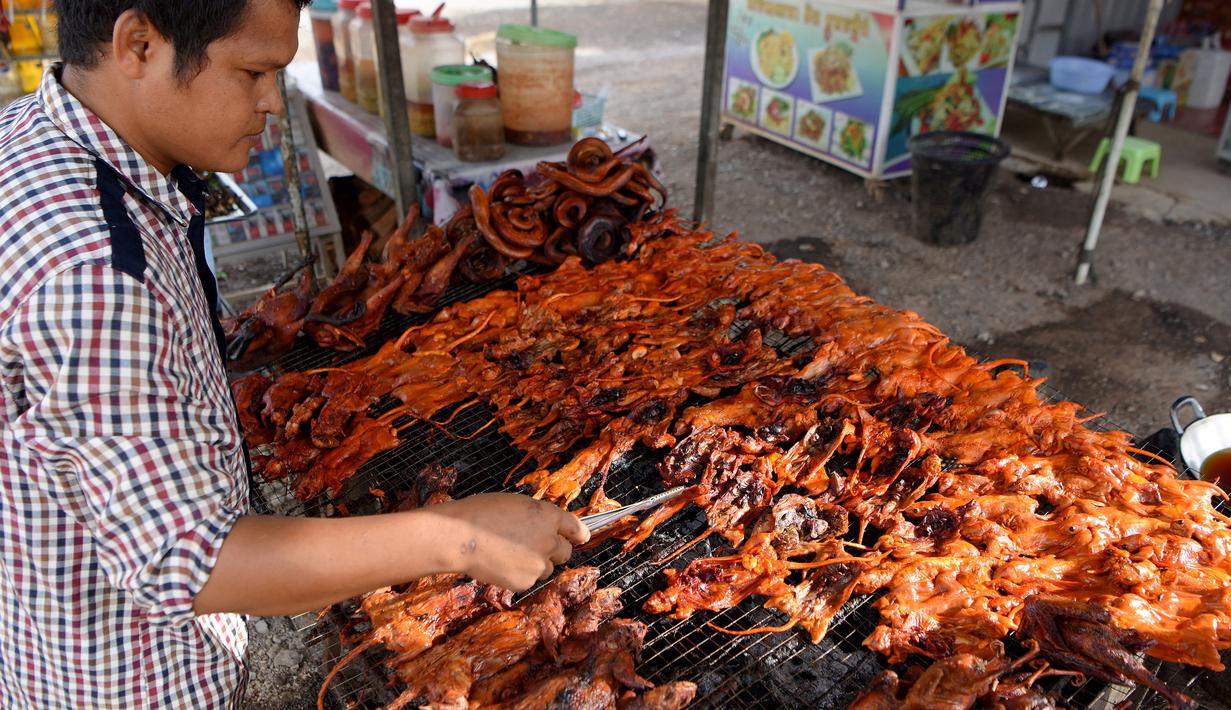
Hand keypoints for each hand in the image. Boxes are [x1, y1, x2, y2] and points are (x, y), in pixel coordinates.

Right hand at [429, 493, 589, 591]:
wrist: (461, 537)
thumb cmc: (481, 513)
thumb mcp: (516, 503)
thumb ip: (537, 516)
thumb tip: (544, 526)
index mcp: (548, 516)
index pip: (576, 527)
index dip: (578, 533)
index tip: (580, 537)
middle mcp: (549, 541)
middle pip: (565, 552)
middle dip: (555, 550)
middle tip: (537, 548)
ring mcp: (538, 563)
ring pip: (547, 568)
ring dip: (536, 563)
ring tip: (511, 554)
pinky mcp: (525, 581)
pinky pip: (529, 579)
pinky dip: (520, 574)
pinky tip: (502, 564)